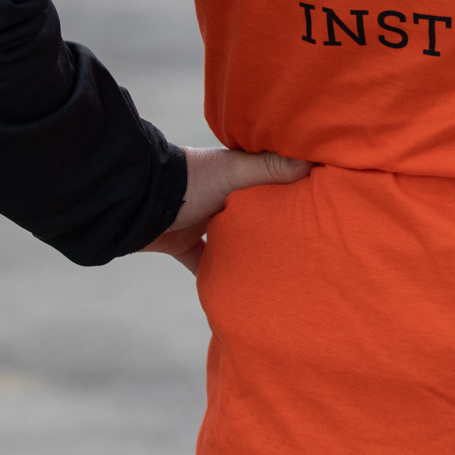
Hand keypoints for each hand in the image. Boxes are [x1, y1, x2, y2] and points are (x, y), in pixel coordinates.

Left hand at [141, 145, 310, 273]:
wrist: (138, 201)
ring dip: (242, 254)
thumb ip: (271, 168)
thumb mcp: (235, 171)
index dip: (290, 194)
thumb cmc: (190, 180)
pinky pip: (202, 265)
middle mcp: (220, 198)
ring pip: (229, 242)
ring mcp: (200, 222)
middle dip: (270, 230)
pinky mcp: (182, 245)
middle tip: (300, 249)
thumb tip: (313, 162)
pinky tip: (233, 292)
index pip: (269, 183)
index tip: (316, 208)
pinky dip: (213, 277)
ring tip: (272, 273)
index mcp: (235, 176)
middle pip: (251, 216)